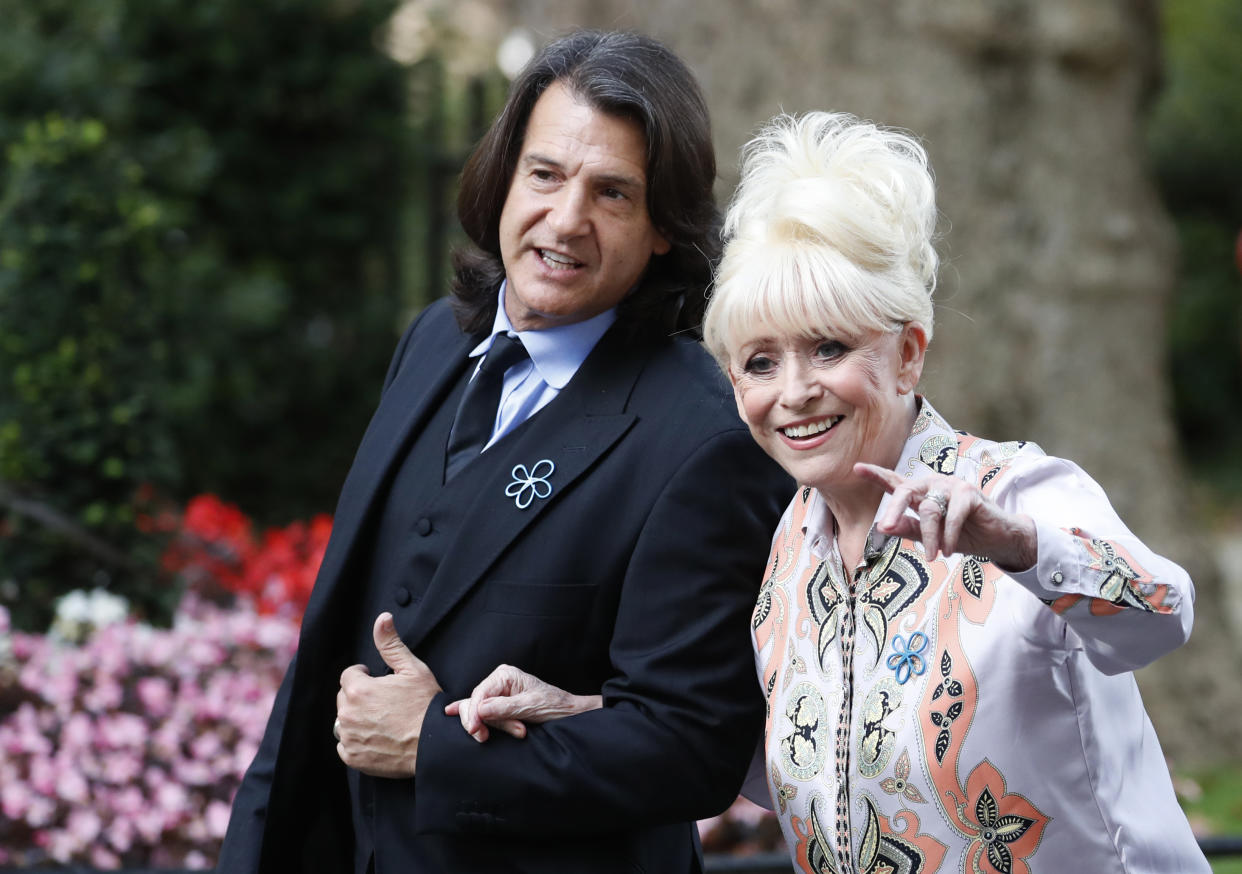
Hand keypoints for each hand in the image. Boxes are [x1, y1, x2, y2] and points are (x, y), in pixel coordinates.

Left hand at [335, 612, 441, 777]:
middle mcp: (348, 714)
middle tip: (382, 701)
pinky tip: (376, 737)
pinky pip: (345, 745)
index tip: (376, 682)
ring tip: (380, 719)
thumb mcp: (413, 669)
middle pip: (344, 698)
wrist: (433, 745)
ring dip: (356, 718)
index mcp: (359, 690)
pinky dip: (356, 741)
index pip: (348, 676)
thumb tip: (382, 619)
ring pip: (343, 721)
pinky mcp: (353, 757)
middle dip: (359, 696)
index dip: (363, 676)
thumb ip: (391, 644)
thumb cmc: (425, 706)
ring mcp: (349, 738)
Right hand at [443, 664, 601, 742]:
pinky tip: (451, 711)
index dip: (473, 713)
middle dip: (483, 722)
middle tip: (486, 738)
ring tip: (519, 730)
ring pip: (480, 712)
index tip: (475, 731)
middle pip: (475, 703)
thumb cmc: (554, 706)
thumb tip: (479, 710)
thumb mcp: (530, 707)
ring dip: (495, 726)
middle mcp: (499, 681)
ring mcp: (499, 692)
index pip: (479, 694)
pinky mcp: (500, 704)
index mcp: (505, 675)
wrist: (570, 713)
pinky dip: (471, 715)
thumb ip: (504, 709)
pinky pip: (481, 710)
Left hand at [854, 462, 1036, 570]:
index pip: (895, 482)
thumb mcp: (930, 536)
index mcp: (921, 494)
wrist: (997, 539)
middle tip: (886, 527)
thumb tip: (882, 527)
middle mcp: (933, 485)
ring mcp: (951, 487)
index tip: (856, 467)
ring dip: (931, 537)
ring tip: (934, 556)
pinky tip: (949, 550)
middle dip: (894, 509)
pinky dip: (949, 535)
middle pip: (905, 491)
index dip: (875, 474)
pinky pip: (953, 516)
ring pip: (930, 510)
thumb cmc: (961, 535)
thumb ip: (907, 529)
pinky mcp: (969, 494)